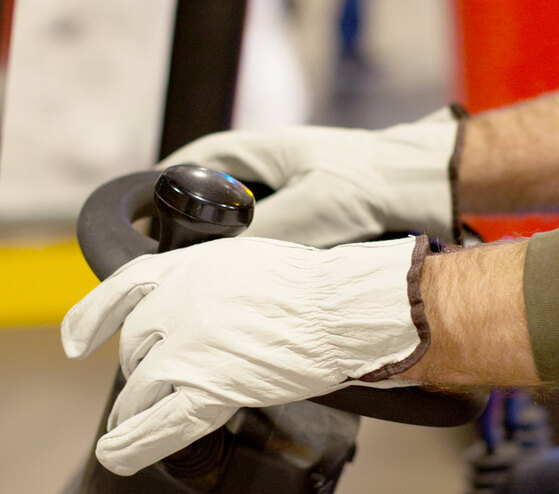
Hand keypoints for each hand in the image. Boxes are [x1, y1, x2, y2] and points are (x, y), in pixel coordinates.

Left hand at [62, 236, 427, 475]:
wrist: (339, 308)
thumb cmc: (308, 288)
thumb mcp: (244, 265)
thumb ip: (208, 285)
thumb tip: (197, 312)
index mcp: (185, 269)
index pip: (120, 290)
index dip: (91, 319)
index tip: (78, 342)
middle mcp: (177, 305)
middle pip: (135, 348)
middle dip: (140, 370)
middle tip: (154, 385)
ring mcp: (189, 348)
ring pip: (140, 389)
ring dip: (133, 410)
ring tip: (133, 425)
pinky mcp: (210, 389)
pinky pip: (160, 424)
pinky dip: (134, 443)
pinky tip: (117, 454)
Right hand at [159, 108, 458, 246]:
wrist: (415, 187)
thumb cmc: (367, 182)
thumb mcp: (310, 209)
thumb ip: (262, 235)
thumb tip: (217, 264)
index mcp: (255, 151)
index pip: (191, 165)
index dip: (161, 191)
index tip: (143, 221)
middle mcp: (263, 169)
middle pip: (208, 196)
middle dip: (189, 224)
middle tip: (169, 259)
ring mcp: (282, 191)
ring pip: (236, 221)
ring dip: (222, 245)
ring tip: (203, 276)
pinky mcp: (301, 214)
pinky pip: (264, 236)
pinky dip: (253, 254)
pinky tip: (248, 277)